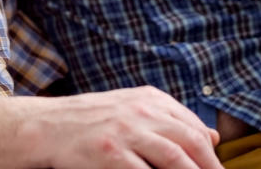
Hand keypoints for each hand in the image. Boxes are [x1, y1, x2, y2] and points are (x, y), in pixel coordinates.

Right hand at [27, 86, 222, 168]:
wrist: (46, 127)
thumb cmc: (90, 121)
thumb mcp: (133, 109)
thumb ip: (171, 120)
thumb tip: (213, 137)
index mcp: (150, 99)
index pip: (192, 126)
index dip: (210, 153)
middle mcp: (141, 111)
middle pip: (190, 141)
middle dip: (209, 167)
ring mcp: (126, 132)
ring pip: (174, 158)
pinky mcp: (110, 153)